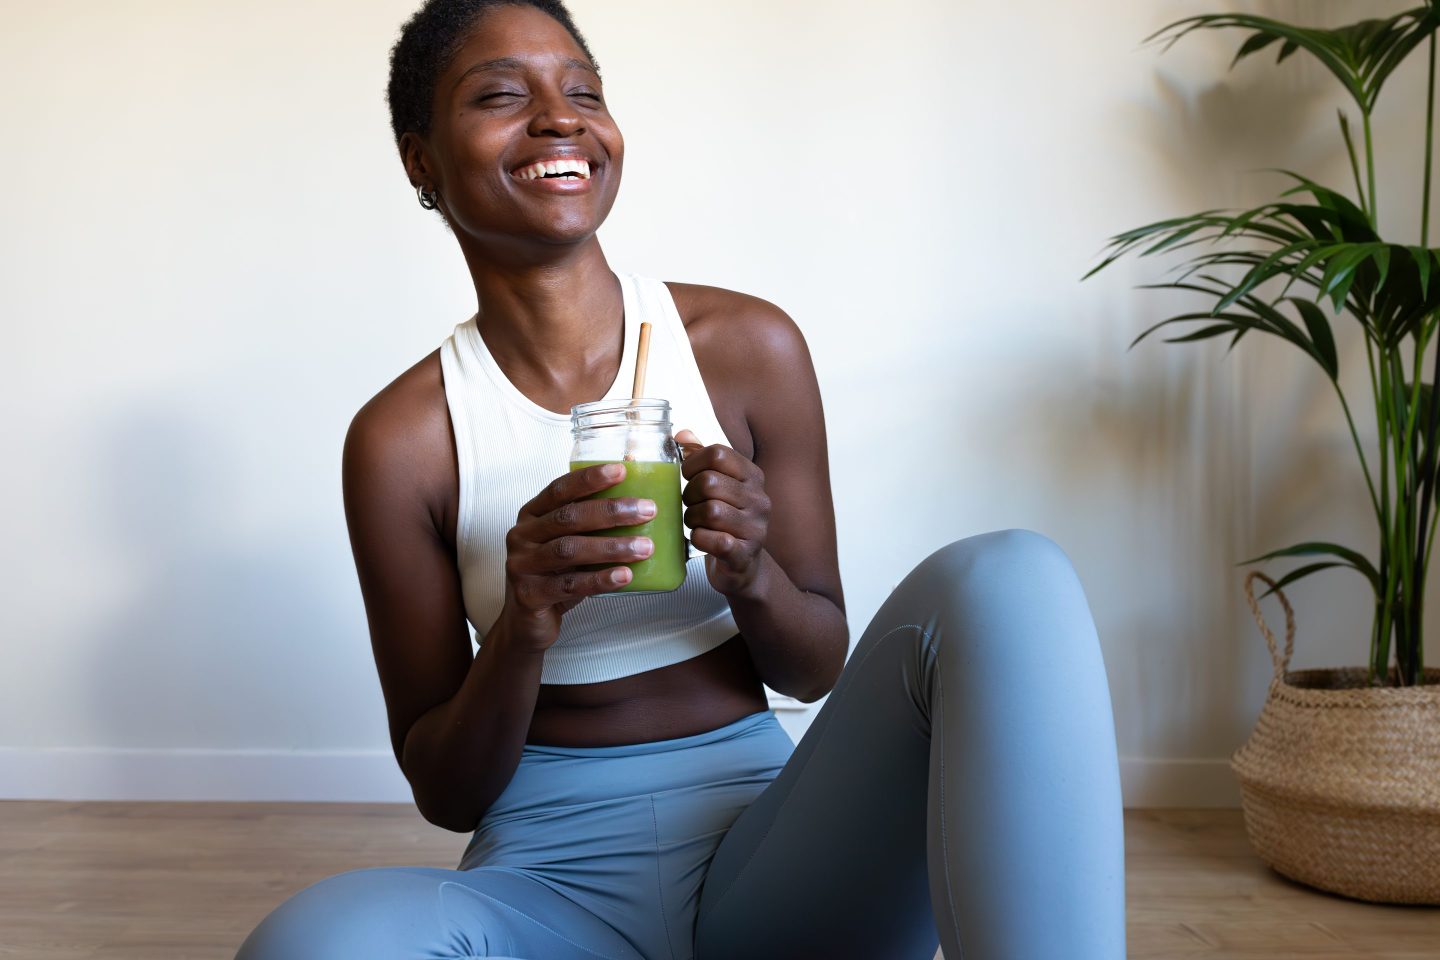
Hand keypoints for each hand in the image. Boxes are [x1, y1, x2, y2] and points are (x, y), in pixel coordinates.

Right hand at [499, 463, 656, 649]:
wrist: (526, 623)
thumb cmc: (555, 576)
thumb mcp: (568, 545)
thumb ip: (590, 526)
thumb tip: (639, 502)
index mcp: (531, 515)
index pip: (559, 489)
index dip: (589, 478)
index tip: (621, 469)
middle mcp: (522, 536)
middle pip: (568, 517)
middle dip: (611, 511)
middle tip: (647, 510)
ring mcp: (521, 565)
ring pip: (570, 550)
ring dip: (611, 547)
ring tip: (645, 547)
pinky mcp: (529, 595)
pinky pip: (569, 585)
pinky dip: (600, 579)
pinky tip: (625, 576)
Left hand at [675, 429, 770, 595]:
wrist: (743, 567)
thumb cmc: (726, 522)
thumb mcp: (719, 486)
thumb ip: (701, 458)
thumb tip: (682, 434)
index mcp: (752, 476)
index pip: (717, 453)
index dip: (692, 463)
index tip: (687, 476)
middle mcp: (759, 499)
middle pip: (709, 482)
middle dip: (689, 494)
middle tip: (690, 504)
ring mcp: (756, 528)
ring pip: (710, 511)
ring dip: (692, 517)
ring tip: (695, 522)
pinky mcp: (745, 554)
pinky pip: (716, 540)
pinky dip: (700, 538)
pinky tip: (700, 539)